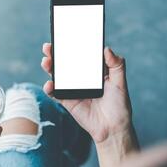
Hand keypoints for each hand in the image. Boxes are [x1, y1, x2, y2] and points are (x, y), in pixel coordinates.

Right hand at [41, 43, 138, 166]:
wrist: (112, 128)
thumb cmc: (119, 105)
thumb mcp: (120, 83)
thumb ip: (117, 65)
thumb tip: (107, 49)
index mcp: (92, 71)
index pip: (79, 55)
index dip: (71, 46)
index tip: (64, 37)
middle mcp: (80, 78)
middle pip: (64, 63)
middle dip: (54, 54)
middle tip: (48, 47)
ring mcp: (72, 89)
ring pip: (57, 75)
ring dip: (49, 67)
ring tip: (46, 62)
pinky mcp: (66, 100)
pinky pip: (55, 93)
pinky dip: (49, 88)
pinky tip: (49, 85)